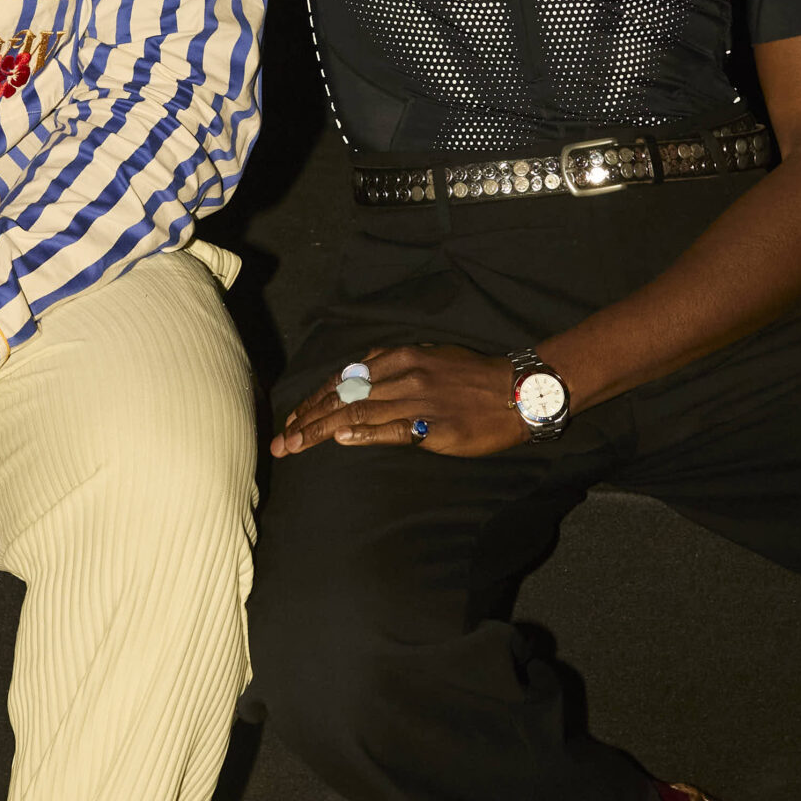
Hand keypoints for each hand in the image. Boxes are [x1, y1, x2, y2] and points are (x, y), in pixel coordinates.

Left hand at [271, 343, 523, 460]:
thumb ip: (391, 364)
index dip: (313, 401)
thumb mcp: (428, 356)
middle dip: (306, 419)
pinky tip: (341, 440)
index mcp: (399, 358)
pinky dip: (363, 433)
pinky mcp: (434, 426)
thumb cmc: (473, 375)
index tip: (292, 419)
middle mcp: (402, 375)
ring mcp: (417, 400)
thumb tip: (358, 373)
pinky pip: (391, 429)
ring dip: (320, 430)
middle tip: (281, 441)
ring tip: (295, 445)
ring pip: (358, 413)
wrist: (518, 390)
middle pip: (342, 398)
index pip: (343, 381)